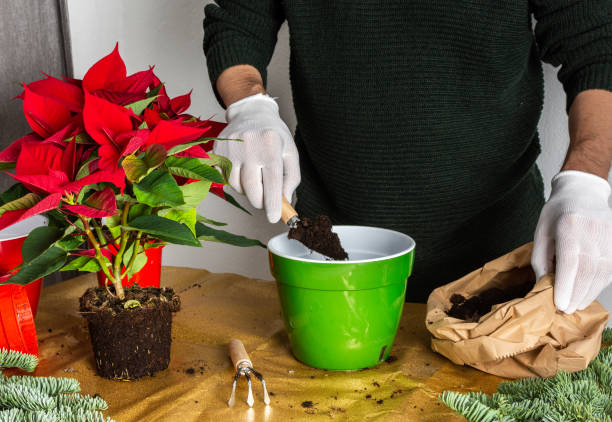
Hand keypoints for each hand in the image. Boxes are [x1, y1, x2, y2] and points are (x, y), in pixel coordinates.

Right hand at [214, 94, 299, 222]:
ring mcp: (231, 147)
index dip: (273, 203)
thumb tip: (284, 201)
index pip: (272, 182)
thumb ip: (291, 178)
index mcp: (271, 145)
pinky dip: (235, 181)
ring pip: (237, 185)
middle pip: (252, 188)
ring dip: (247, 190)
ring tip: (255, 176)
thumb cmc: (274, 135)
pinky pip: (225, 178)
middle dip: (259, 201)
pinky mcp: (218, 150)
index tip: (273, 217)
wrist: (251, 113)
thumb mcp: (290, 152)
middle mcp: (249, 145)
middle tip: (265, 202)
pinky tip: (243, 169)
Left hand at [532, 170, 611, 312]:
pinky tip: (588, 292)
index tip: (560, 304)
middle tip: (566, 309)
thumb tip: (542, 286)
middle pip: (588, 271)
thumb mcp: (541, 232)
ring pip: (602, 273)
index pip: (570, 262)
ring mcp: (609, 235)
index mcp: (570, 225)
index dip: (566, 286)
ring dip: (589, 293)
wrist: (582, 192)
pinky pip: (610, 268)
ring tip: (575, 304)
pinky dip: (599, 284)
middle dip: (577, 294)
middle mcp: (594, 230)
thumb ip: (541, 259)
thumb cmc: (557, 213)